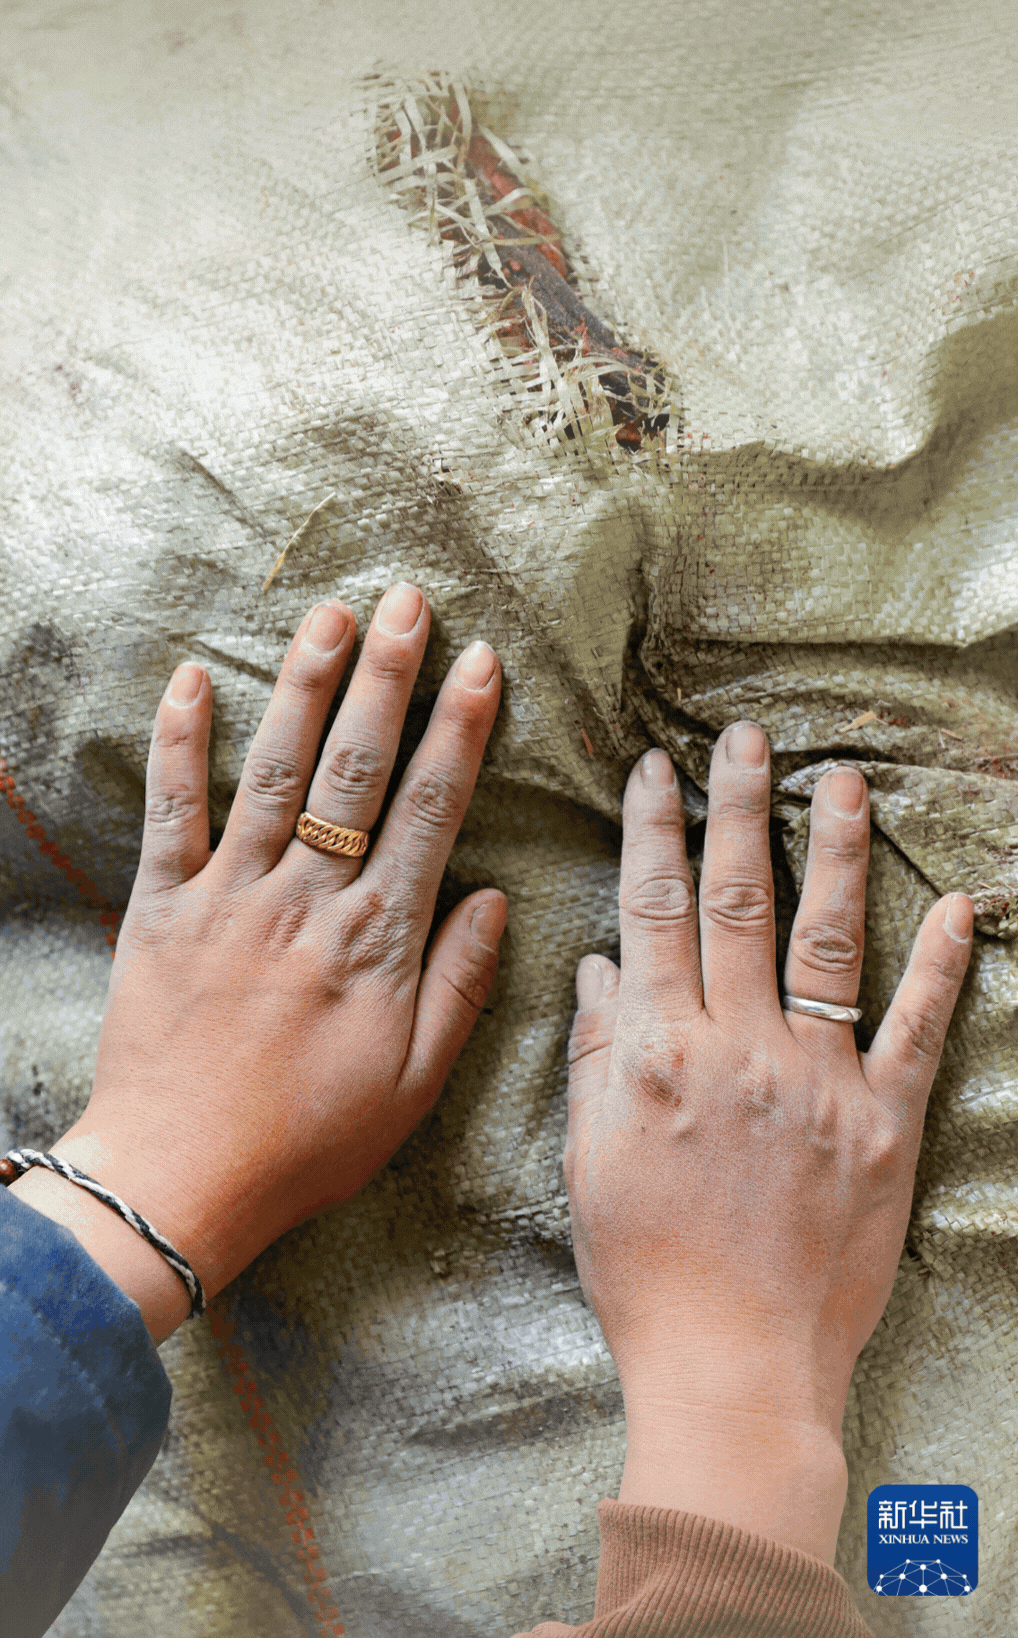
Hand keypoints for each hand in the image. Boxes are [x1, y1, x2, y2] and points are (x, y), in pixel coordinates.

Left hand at [12, 585, 505, 1341]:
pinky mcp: (162, 907)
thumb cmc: (308, 1141)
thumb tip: (492, 897)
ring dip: (304, 687)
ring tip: (329, 615)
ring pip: (275, 770)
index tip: (480, 665)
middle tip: (407, 601)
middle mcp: (307, 898)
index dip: (458, 731)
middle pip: (355, 769)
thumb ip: (460, 985)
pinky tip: (192, 679)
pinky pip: (171, 812)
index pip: (430, 810)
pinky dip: (179, 744)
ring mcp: (230, 895)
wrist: (180, 1179)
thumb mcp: (415, 1084)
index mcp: (376, 939)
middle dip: (387, 678)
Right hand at [565, 725, 971, 1561]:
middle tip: (745, 737)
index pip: (654, 913)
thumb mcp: (590, 1159)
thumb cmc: (645, 1270)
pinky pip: (916, 1031)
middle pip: (737, 903)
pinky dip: (940, 966)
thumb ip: (596, 1054)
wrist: (733, 1366)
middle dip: (738, 809)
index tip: (655, 770)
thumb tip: (601, 965)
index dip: (653, 833)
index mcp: (659, 1053)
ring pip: (825, 942)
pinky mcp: (883, 1125)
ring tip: (842, 779)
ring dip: (833, 853)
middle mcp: (739, 1048)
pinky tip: (957, 905)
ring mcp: (818, 1082)